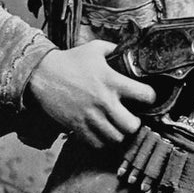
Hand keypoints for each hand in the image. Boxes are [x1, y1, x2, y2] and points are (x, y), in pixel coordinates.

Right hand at [27, 40, 156, 147]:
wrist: (42, 74)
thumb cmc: (70, 60)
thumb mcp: (95, 48)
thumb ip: (115, 49)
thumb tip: (130, 50)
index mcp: (112, 80)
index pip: (145, 95)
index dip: (150, 97)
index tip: (147, 97)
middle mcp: (103, 101)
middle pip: (132, 126)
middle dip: (135, 123)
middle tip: (132, 118)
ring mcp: (90, 116)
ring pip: (116, 138)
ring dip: (119, 134)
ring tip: (117, 126)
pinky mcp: (77, 127)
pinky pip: (97, 144)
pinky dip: (103, 141)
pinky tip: (103, 132)